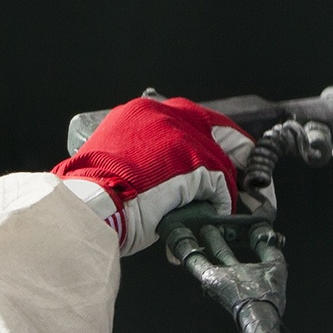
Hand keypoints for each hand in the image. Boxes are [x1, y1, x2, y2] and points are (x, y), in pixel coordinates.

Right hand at [54, 95, 253, 253]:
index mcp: (141, 113)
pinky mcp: (197, 162)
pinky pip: (221, 185)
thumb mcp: (115, 163)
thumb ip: (144, 161)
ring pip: (221, 161)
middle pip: (217, 129)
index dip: (206, 140)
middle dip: (234, 154)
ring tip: (215, 210)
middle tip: (245, 176)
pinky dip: (219, 204)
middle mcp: (164, 115)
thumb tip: (164, 180)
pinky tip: (208, 218)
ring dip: (222, 190)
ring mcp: (183, 136)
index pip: (187, 119)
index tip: (217, 155)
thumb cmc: (92, 196)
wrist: (88, 205)